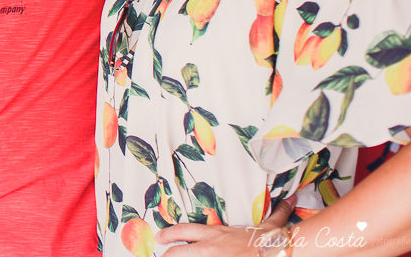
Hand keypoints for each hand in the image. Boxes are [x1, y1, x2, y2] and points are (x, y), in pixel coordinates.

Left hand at [156, 197, 295, 254]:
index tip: (160, 236)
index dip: (169, 233)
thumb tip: (292, 200)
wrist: (277, 253)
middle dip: (167, 254)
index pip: (185, 231)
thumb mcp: (271, 226)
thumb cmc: (271, 242)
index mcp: (216, 234)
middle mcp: (210, 248)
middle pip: (178, 251)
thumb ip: (278, 213)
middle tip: (160, 255)